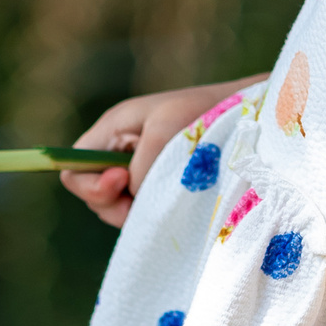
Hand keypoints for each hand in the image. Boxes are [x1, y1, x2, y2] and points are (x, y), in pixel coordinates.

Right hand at [59, 74, 267, 226]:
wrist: (252, 118)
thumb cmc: (207, 112)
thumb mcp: (167, 128)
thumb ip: (141, 165)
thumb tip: (134, 197)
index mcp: (114, 130)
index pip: (73, 166)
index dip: (89, 183)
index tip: (122, 182)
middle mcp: (122, 152)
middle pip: (94, 194)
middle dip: (116, 204)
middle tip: (150, 199)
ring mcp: (142, 171)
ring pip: (120, 206)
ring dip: (140, 211)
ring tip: (173, 198)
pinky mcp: (163, 187)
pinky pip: (145, 210)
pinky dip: (157, 213)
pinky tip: (182, 204)